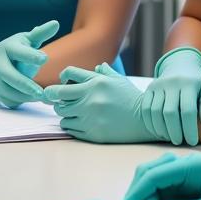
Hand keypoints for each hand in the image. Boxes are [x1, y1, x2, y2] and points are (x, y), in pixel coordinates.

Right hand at [0, 21, 58, 107]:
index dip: (31, 55)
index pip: (19, 52)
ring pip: (13, 93)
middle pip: (12, 77)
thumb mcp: (23, 40)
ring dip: (29, 97)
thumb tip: (56, 23)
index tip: (44, 58)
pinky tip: (38, 101)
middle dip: (27, 85)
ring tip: (46, 97)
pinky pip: (13, 101)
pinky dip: (25, 102)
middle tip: (42, 92)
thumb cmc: (12, 50)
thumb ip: (40, 34)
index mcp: (7, 48)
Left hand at [43, 64, 160, 143]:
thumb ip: (105, 72)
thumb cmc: (131, 98)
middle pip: (59, 95)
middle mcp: (90, 99)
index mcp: (96, 83)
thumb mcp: (119, 80)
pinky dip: (71, 124)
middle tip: (61, 100)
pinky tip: (79, 122)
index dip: (62, 76)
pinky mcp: (91, 132)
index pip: (68, 73)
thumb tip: (97, 67)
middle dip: (56, 97)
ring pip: (62, 113)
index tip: (62, 82)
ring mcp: (90, 117)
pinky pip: (69, 127)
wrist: (144, 121)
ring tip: (72, 112)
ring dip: (64, 112)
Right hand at [122, 152, 200, 199]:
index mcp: (192, 165)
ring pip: (150, 174)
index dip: (138, 193)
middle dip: (137, 193)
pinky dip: (151, 194)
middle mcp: (184, 161)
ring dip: (143, 193)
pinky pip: (159, 181)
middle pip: (148, 171)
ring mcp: (182, 167)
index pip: (154, 175)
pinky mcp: (183, 176)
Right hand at [142, 47, 200, 145]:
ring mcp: (158, 85)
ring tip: (169, 137)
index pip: (188, 110)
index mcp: (189, 84)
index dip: (189, 129)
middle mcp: (172, 83)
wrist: (180, 65)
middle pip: (170, 112)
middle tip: (179, 142)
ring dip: (161, 129)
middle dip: (174, 131)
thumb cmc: (196, 83)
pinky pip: (146, 108)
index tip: (192, 141)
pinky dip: (150, 123)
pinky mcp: (149, 88)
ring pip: (155, 112)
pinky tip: (158, 131)